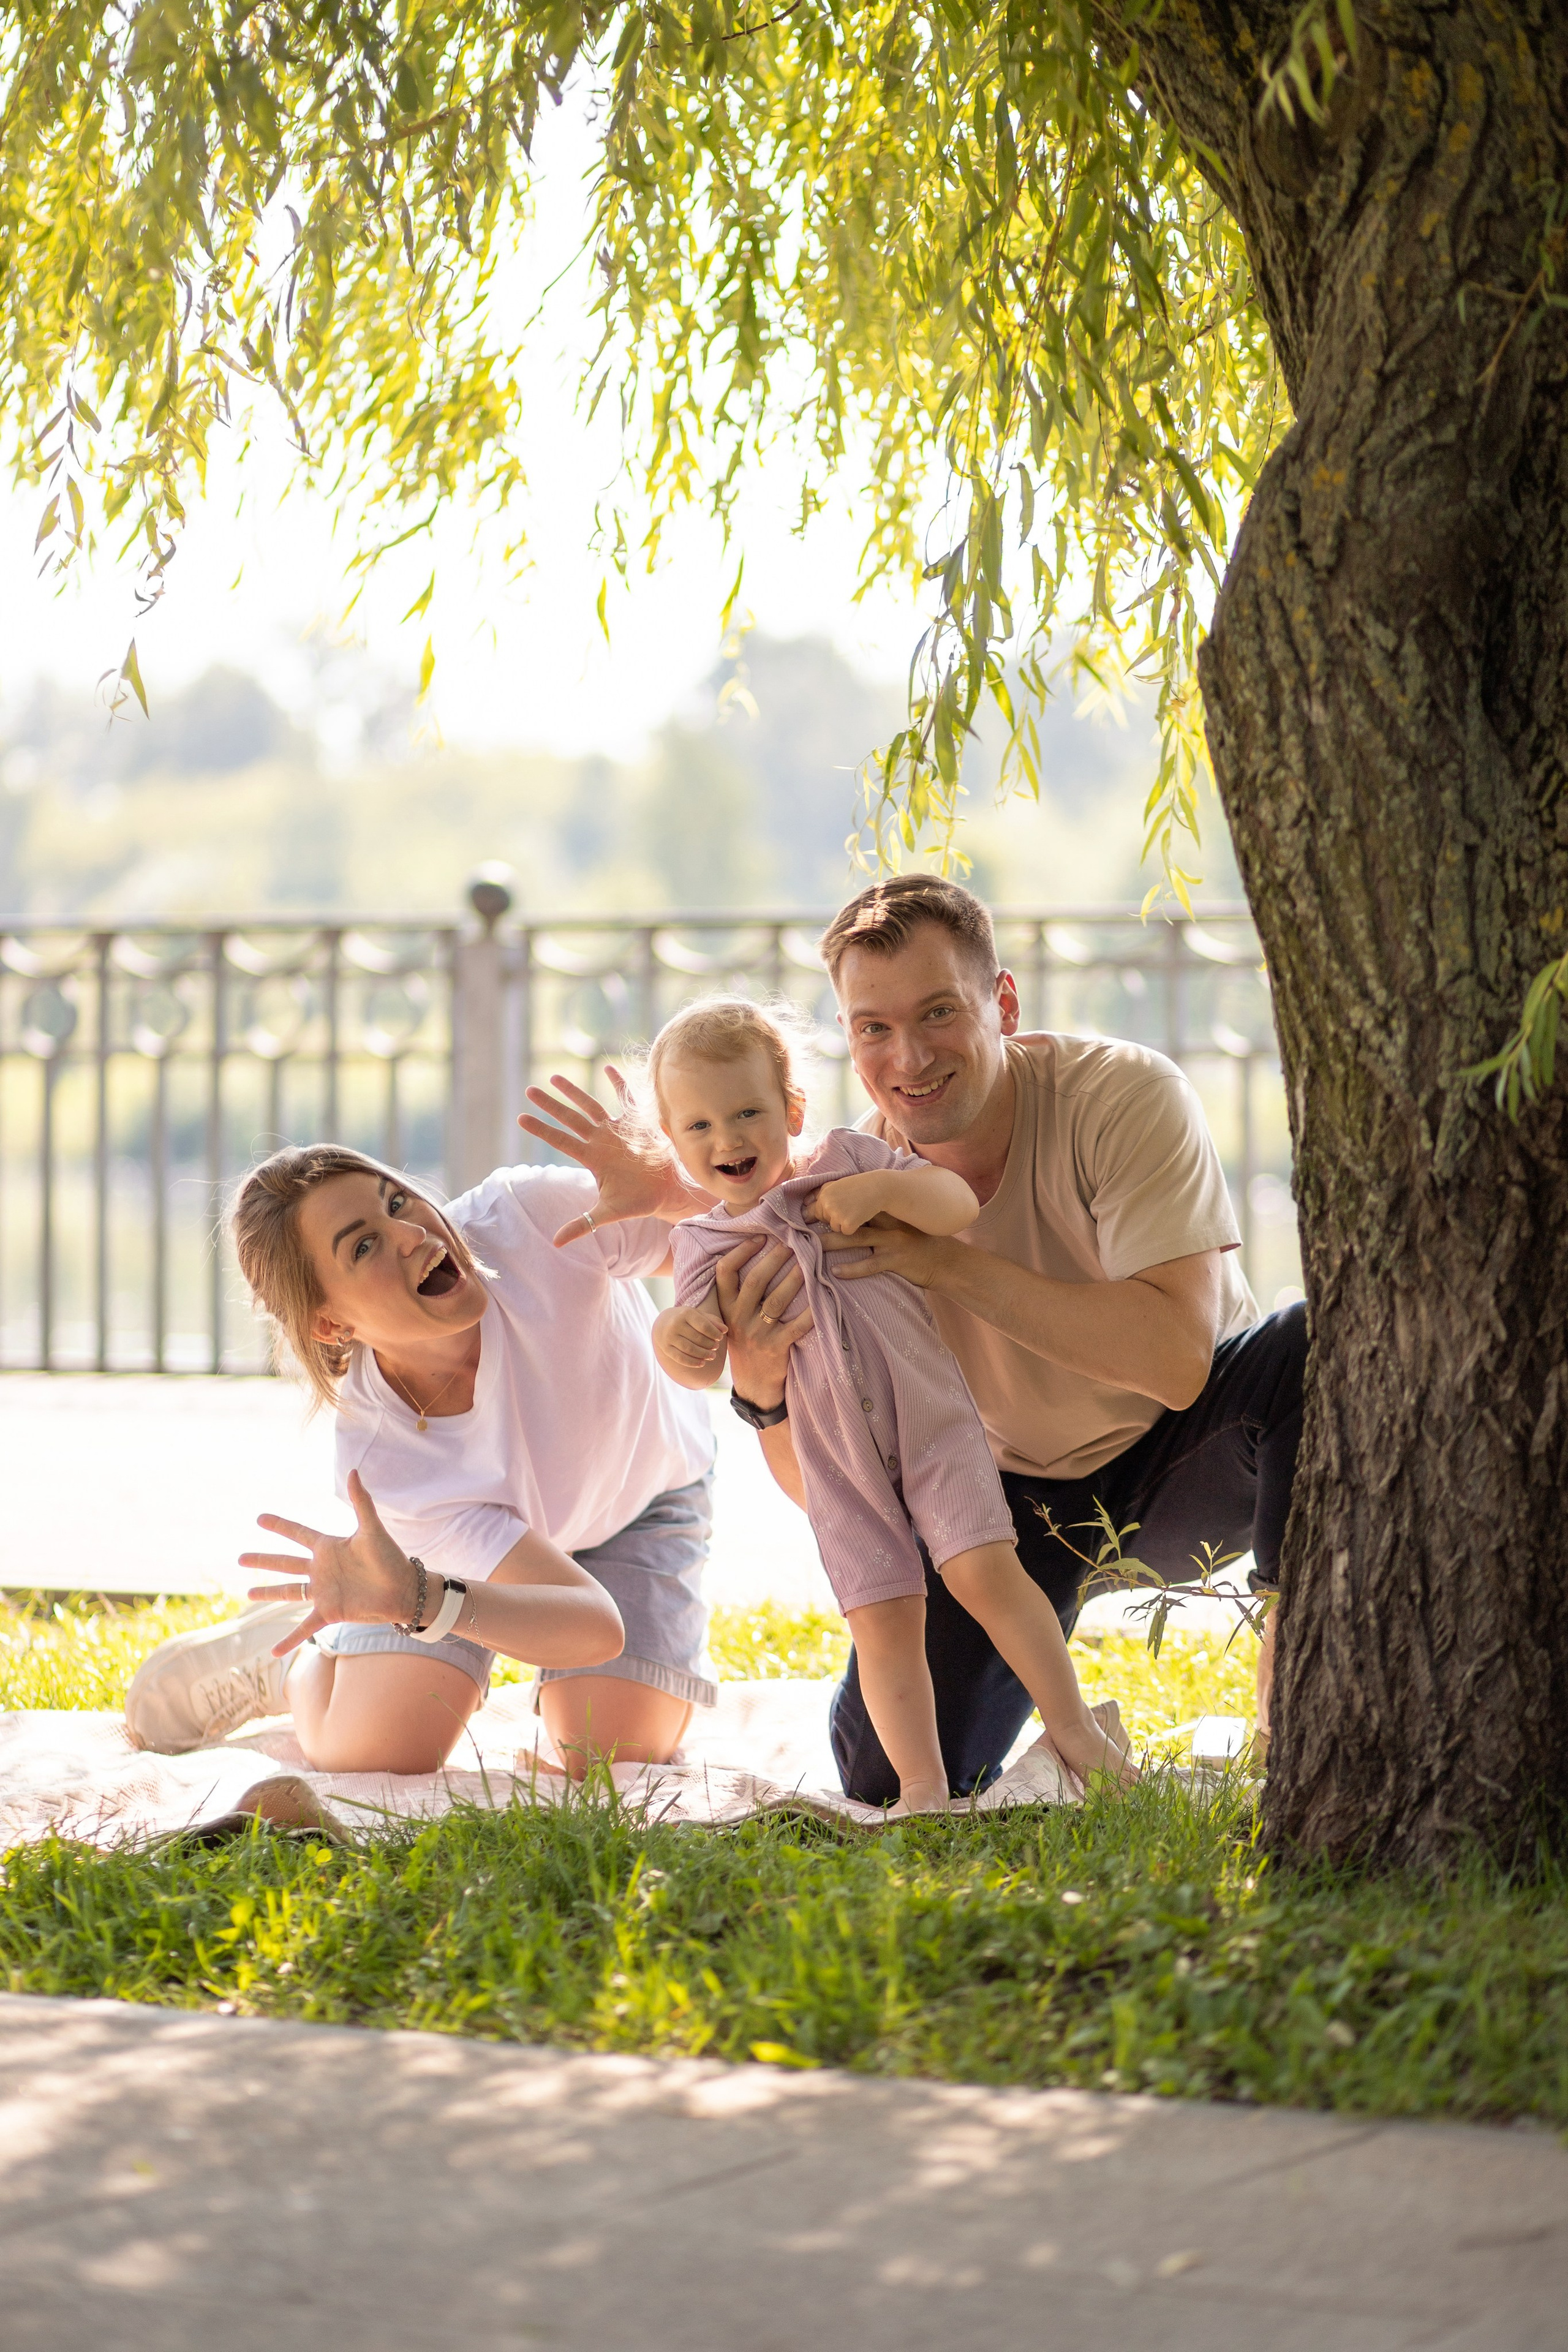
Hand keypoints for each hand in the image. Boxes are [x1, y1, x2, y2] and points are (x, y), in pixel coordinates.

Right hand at [239, 1470, 417, 1654]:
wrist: (404, 1590)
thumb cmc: (391, 1558)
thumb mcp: (372, 1529)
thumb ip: (361, 1502)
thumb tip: (352, 1471)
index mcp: (329, 1547)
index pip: (297, 1533)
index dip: (279, 1526)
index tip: (260, 1518)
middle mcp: (321, 1569)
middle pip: (285, 1563)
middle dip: (263, 1560)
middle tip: (240, 1557)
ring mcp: (323, 1591)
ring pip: (288, 1592)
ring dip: (268, 1593)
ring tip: (248, 1593)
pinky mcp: (329, 1612)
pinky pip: (303, 1627)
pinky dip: (289, 1640)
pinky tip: (273, 1653)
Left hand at [517, 1068, 708, 1246]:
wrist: (667, 1192)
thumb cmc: (638, 1202)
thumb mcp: (607, 1214)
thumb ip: (582, 1224)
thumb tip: (555, 1243)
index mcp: (592, 1157)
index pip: (560, 1140)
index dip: (541, 1129)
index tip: (520, 1118)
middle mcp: (601, 1140)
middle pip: (570, 1118)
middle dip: (550, 1104)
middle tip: (529, 1090)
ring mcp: (618, 1130)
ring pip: (590, 1105)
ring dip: (573, 1092)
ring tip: (554, 1077)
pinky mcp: (637, 1124)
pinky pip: (625, 1098)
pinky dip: (618, 1082)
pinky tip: (608, 1067)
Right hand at [660, 1302, 727, 1372]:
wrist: (662, 1322)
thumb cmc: (685, 1318)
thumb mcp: (697, 1315)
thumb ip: (712, 1321)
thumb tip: (724, 1330)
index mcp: (685, 1313)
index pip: (704, 1326)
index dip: (714, 1334)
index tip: (720, 1337)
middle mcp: (675, 1325)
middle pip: (697, 1339)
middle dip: (710, 1345)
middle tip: (716, 1347)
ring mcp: (669, 1337)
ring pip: (689, 1349)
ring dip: (703, 1355)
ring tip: (712, 1356)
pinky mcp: (665, 1348)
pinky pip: (680, 1358)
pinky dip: (693, 1362)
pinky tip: (702, 1363)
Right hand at [716, 1235, 813, 1408]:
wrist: (752, 1385)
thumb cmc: (746, 1345)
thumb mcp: (732, 1320)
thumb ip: (739, 1295)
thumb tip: (757, 1256)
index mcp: (725, 1309)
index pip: (725, 1273)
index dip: (740, 1252)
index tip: (759, 1236)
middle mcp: (738, 1319)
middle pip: (755, 1281)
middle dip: (774, 1258)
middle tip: (791, 1242)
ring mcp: (757, 1334)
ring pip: (776, 1300)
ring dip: (794, 1279)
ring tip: (808, 1263)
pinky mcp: (776, 1348)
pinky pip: (796, 1326)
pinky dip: (810, 1313)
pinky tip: (823, 1299)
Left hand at [804, 1172, 888, 1234]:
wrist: (878, 1187)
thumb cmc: (857, 1186)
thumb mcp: (835, 1184)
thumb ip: (818, 1193)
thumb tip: (804, 1204)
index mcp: (823, 1194)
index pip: (815, 1211)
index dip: (826, 1212)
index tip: (834, 1209)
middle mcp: (827, 1204)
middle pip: (825, 1221)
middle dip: (835, 1217)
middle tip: (850, 1206)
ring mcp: (837, 1215)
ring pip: (835, 1228)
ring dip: (844, 1223)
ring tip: (855, 1209)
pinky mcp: (847, 1224)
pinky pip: (846, 1232)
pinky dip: (853, 1227)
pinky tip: (860, 1216)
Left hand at [820, 1216, 953, 1289]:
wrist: (947, 1261)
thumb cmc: (922, 1243)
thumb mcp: (903, 1224)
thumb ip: (881, 1217)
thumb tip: (853, 1216)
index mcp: (888, 1213)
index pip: (857, 1204)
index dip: (835, 1203)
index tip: (811, 1204)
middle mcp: (889, 1223)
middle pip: (852, 1219)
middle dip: (828, 1220)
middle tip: (803, 1223)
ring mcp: (892, 1242)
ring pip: (856, 1240)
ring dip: (832, 1243)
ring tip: (811, 1245)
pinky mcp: (896, 1261)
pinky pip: (870, 1265)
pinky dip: (852, 1269)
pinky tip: (835, 1273)